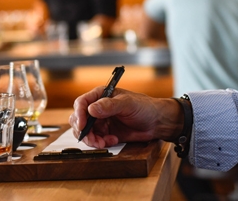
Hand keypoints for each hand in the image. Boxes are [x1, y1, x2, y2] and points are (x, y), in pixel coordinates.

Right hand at [68, 87, 182, 147]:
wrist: (157, 123)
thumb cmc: (145, 107)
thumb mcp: (127, 104)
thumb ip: (109, 106)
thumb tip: (91, 109)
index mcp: (101, 95)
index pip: (82, 103)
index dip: (79, 114)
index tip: (83, 126)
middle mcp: (98, 108)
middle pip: (79, 119)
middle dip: (84, 130)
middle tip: (93, 139)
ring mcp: (101, 121)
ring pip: (85, 131)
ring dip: (91, 139)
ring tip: (103, 143)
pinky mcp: (106, 133)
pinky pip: (95, 139)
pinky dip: (100, 142)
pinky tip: (112, 140)